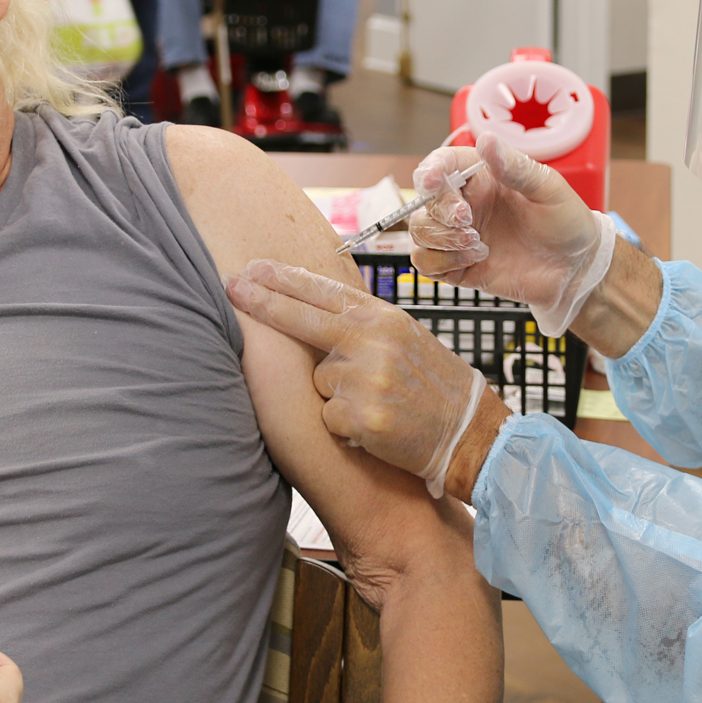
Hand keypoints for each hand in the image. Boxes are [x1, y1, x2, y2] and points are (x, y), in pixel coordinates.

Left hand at [225, 259, 493, 497]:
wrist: (471, 434)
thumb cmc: (436, 388)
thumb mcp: (406, 340)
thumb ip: (363, 326)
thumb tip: (312, 309)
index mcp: (385, 318)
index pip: (325, 291)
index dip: (284, 279)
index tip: (252, 268)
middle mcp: (375, 341)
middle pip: (303, 319)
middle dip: (262, 302)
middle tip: (230, 286)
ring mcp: (368, 378)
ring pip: (319, 381)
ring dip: (335, 396)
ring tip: (376, 403)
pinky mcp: (364, 416)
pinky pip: (329, 417)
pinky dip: (346, 427)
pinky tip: (377, 428)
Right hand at [409, 132, 615, 336]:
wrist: (576, 269)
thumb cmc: (567, 224)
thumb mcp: (549, 190)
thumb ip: (515, 167)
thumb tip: (487, 139)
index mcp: (484, 178)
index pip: (443, 165)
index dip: (431, 171)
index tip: (433, 182)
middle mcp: (467, 205)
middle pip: (425, 201)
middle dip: (441, 212)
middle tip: (469, 222)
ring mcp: (460, 236)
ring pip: (420, 232)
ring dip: (441, 239)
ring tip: (477, 245)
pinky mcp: (459, 266)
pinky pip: (426, 263)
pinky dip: (441, 262)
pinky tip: (473, 260)